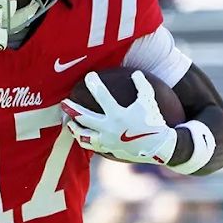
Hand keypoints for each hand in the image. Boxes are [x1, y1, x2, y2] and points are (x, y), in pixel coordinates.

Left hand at [61, 71, 176, 164]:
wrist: (158, 147)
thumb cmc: (154, 121)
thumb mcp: (149, 100)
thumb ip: (141, 85)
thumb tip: (135, 72)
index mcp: (118, 114)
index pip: (102, 96)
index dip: (94, 84)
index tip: (89, 76)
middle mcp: (109, 128)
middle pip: (84, 118)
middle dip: (72, 109)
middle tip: (63, 102)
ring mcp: (107, 141)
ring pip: (84, 136)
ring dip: (74, 129)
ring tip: (69, 123)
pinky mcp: (108, 150)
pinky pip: (92, 146)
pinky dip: (85, 140)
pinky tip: (81, 135)